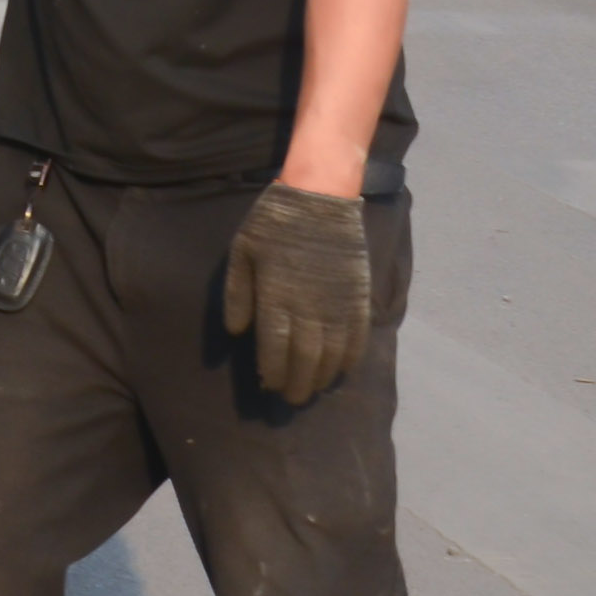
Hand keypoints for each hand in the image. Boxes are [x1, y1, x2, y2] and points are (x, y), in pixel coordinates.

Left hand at [222, 182, 372, 403]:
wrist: (320, 196)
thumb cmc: (274, 223)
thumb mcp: (242, 252)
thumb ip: (238, 294)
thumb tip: (236, 333)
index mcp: (277, 297)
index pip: (275, 348)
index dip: (273, 372)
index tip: (269, 386)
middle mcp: (310, 308)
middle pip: (306, 358)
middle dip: (298, 383)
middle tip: (291, 399)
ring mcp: (338, 304)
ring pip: (333, 354)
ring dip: (323, 377)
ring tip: (313, 390)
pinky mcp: (358, 297)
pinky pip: (358, 338)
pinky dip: (350, 359)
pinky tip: (342, 371)